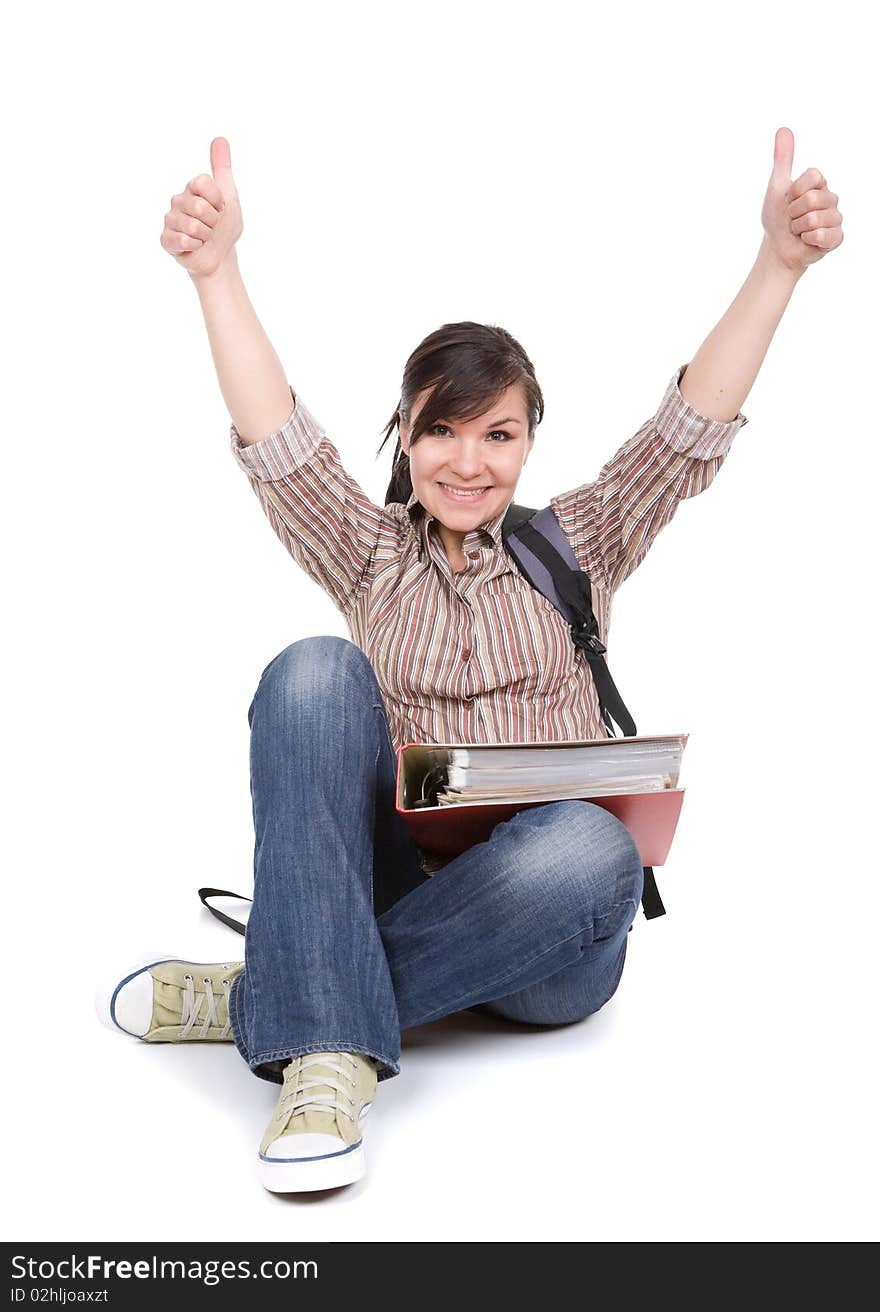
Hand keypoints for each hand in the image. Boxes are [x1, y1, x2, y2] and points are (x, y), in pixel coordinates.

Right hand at [160, 137, 242, 279]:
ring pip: (192, 225)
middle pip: (199, 206)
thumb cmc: (224, 227)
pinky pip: (181, 240)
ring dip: (206, 236)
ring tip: (204, 237)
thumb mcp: (229, 195)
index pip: (203, 183)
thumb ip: (223, 168)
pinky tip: (194, 247)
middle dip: (214, 221)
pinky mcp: (166, 240)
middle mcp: (178, 201)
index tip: (221, 208)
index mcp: (192, 188)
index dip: (218, 200)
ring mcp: (170, 220)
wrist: (221, 257)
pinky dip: (195, 247)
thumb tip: (220, 138)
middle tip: (213, 226)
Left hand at [760, 126, 843, 274]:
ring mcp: (835, 218)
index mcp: (819, 184)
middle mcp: (830, 198)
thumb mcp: (777, 186)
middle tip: (792, 218)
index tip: (788, 200)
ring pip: (815, 218)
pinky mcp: (836, 237)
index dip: (794, 191)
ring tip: (798, 230)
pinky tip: (807, 240)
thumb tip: (783, 129)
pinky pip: (824, 235)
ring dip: (798, 228)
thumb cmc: (777, 218)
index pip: (813, 176)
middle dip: (793, 212)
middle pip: (812, 198)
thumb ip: (782, 159)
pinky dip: (808, 239)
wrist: (777, 247)